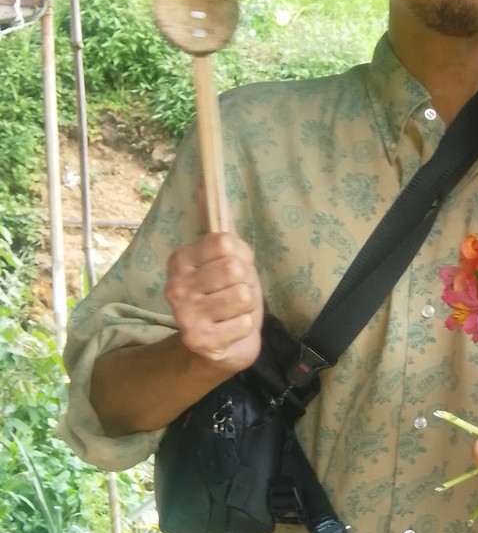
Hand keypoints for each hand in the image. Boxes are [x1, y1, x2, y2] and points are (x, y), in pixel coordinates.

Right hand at [164, 231, 263, 374]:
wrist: (219, 346)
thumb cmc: (226, 297)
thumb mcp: (227, 259)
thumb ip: (221, 225)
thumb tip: (208, 186)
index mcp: (180, 259)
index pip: (224, 241)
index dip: (241, 256)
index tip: (233, 268)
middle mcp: (175, 285)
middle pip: (235, 269)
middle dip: (246, 283)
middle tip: (234, 294)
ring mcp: (184, 314)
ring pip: (243, 296)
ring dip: (247, 307)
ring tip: (233, 312)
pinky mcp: (199, 340)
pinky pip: (245, 323)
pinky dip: (245, 328)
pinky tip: (231, 330)